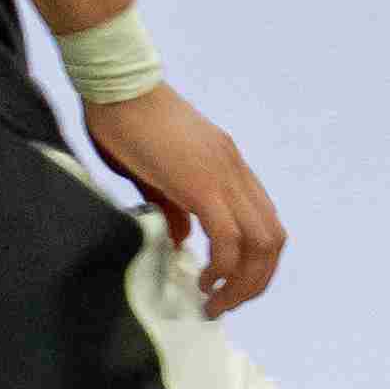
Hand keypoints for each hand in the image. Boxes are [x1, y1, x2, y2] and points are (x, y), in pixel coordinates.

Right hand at [84, 83, 284, 315]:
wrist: (116, 85)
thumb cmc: (124, 120)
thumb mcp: (153, 172)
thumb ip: (175, 206)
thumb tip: (186, 240)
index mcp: (228, 166)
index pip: (264, 222)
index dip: (255, 261)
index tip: (229, 284)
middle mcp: (236, 171)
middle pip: (273, 239)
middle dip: (256, 281)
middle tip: (225, 303)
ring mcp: (223, 176)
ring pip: (261, 243)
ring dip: (244, 282)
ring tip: (216, 301)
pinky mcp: (202, 184)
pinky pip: (229, 238)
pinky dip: (223, 267)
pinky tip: (203, 279)